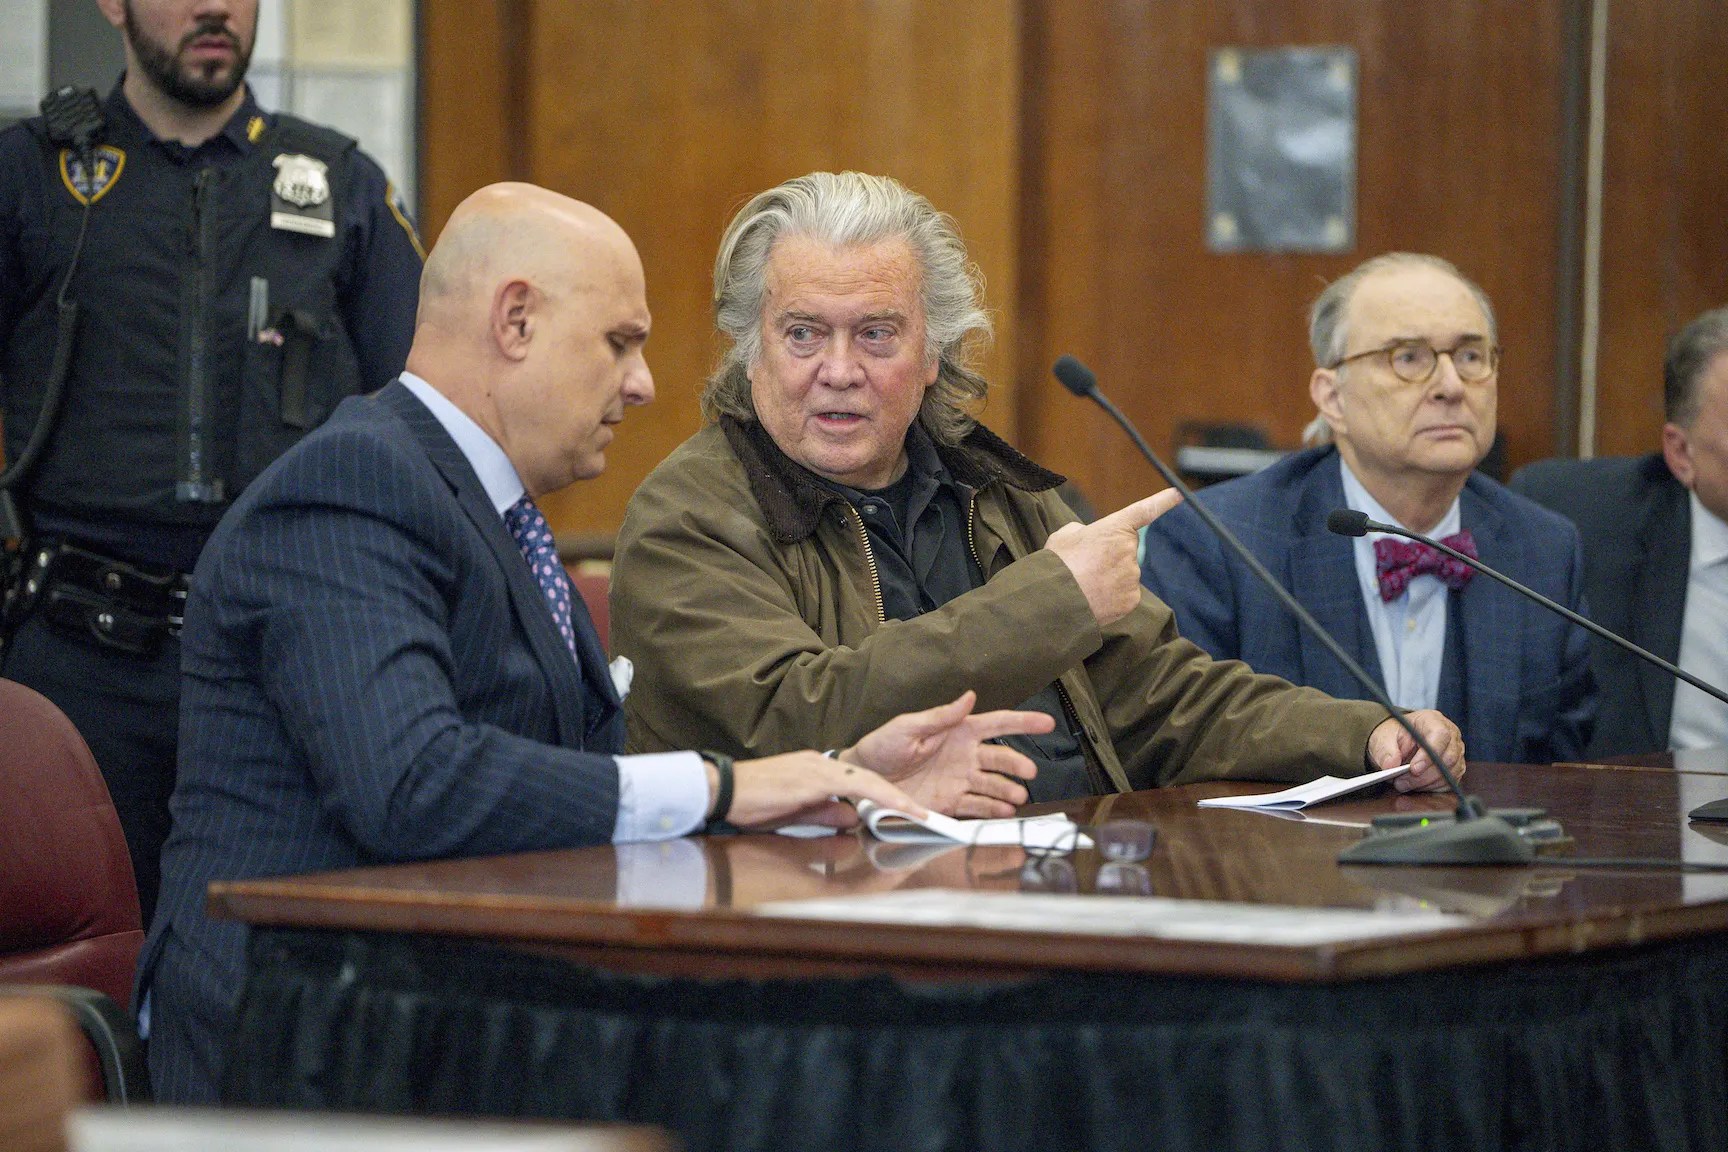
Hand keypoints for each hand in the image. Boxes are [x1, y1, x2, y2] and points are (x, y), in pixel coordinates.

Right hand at [724, 752, 935, 830]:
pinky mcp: (813, 776)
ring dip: (895, 800)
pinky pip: (856, 786)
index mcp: (818, 772)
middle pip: (870, 781)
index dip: (886, 799)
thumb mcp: (795, 813)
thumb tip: (852, 820)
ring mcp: (818, 768)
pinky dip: (880, 796)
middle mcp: (823, 764)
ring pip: (869, 781)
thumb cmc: (752, 803)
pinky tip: (898, 807)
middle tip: (925, 818)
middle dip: (898, 800)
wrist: (722, 790)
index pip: (861, 785)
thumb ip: (824, 814)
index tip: (908, 815)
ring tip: (920, 815)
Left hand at [844, 690, 1054, 817]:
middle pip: (1000, 758)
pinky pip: (977, 806)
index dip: (1023, 722)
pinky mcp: (951, 802)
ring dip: (1008, 791)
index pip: (997, 724)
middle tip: (1029, 773)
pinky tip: (1004, 812)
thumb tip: (969, 696)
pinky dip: (992, 810)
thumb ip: (940, 716)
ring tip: (1017, 798)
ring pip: (993, 785)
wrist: (863, 781)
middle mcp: (964, 756)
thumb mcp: (908, 727)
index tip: (1047, 723)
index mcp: (957, 732)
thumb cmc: (882, 746)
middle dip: (1017, 765)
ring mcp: (959, 780)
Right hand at [1045, 489, 1182, 626]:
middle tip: (1087, 565)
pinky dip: (1112, 597)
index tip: (1179, 493)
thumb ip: (1083, 532)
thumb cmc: (1057, 564)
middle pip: (1126, 549)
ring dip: (1109, 577)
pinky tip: (1093, 597)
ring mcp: (1132, 575)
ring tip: (1086, 583)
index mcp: (1114, 527)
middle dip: (1111, 555)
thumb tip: (1089, 538)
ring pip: (1125, 574)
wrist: (1054, 599)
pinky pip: (1125, 594)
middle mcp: (1129, 549)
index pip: (1145, 510)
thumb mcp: (1065, 536)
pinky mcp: (1131, 599)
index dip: (1164, 501)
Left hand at [1367, 710, 1465, 792]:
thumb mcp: (1382, 738)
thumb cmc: (1394, 736)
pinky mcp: (1455, 769)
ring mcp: (1455, 752)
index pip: (1440, 735)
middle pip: (1447, 758)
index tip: (1413, 769)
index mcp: (1432, 720)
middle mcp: (1450, 735)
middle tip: (1401, 781)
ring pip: (1449, 773)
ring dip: (1425, 783)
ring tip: (1403, 783)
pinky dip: (1430, 787)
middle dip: (1423, 775)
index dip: (1429, 755)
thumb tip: (1390, 765)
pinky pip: (1448, 783)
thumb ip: (1385, 750)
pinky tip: (1414, 785)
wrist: (1397, 743)